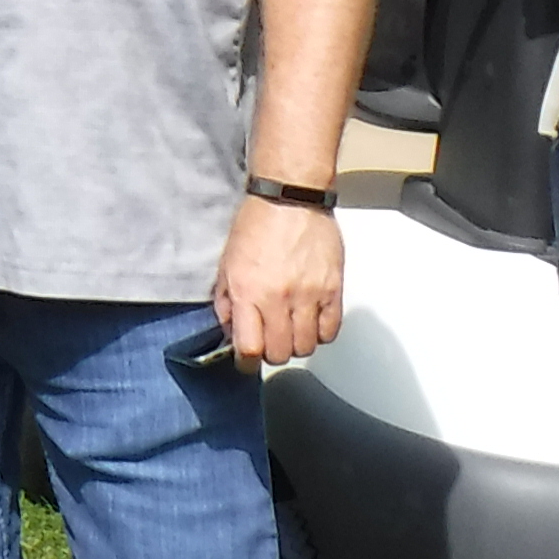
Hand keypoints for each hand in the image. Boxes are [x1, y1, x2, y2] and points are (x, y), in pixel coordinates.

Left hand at [212, 192, 346, 366]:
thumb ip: (226, 300)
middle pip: (280, 353)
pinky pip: (330, 330)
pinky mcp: (333, 289)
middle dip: (271, 353)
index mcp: (247, 291)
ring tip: (290, 329)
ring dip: (296, 344)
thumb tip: (230, 329)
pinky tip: (311, 320)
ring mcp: (308, 295)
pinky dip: (320, 333)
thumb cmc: (257, 223)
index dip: (246, 362)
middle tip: (269, 341)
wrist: (290, 197)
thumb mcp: (227, 262)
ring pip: (306, 347)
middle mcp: (278, 297)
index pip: (249, 348)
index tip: (246, 361)